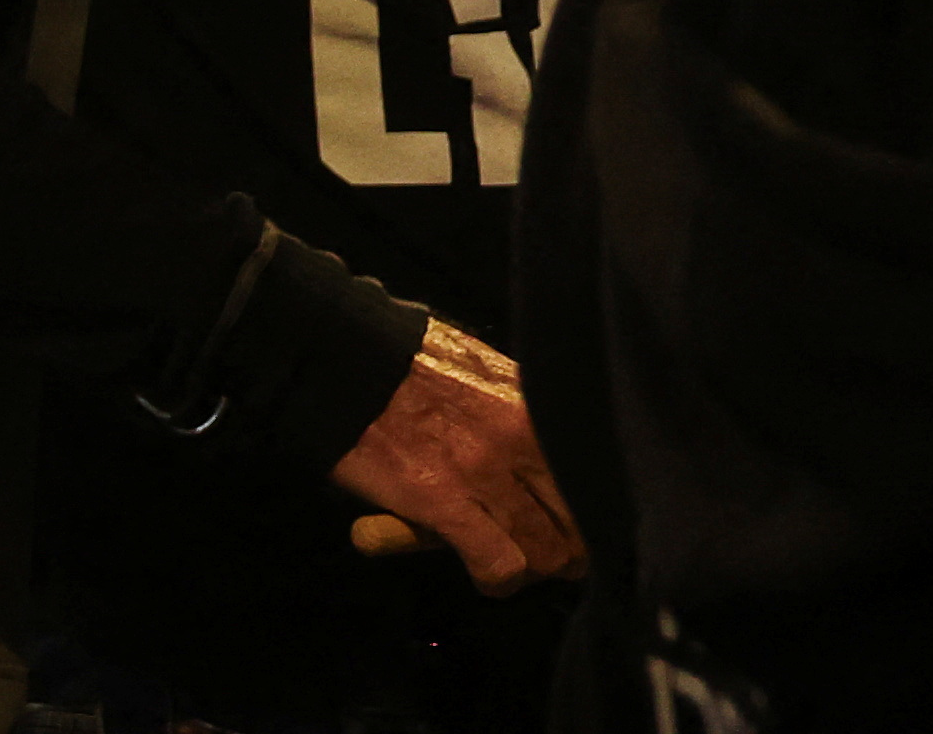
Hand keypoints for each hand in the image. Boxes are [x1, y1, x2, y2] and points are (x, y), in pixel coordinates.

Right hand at [330, 318, 579, 590]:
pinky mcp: (441, 501)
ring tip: (512, 561)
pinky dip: (496, 578)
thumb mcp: (474, 366)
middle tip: (549, 548)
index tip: (573, 515)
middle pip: (584, 518)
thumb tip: (540, 453)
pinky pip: (499, 563)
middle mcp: (519, 438)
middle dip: (572, 543)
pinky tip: (482, 571)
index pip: (597, 474)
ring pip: (549, 551)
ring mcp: (482, 472)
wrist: (335, 353)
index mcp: (532, 403)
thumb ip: (512, 406)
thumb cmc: (399, 356)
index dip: (591, 505)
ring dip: (534, 566)